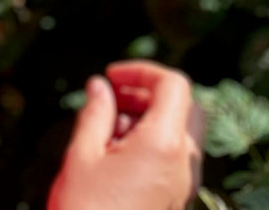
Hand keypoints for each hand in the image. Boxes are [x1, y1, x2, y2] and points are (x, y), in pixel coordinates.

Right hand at [47, 60, 205, 209]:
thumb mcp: (83, 156)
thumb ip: (96, 113)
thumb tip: (100, 87)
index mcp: (164, 145)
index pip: (174, 85)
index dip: (142, 71)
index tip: (111, 76)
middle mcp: (185, 163)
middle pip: (184, 106)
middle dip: (148, 92)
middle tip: (112, 96)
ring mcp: (185, 184)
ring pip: (181, 131)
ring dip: (150, 117)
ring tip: (108, 129)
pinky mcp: (178, 199)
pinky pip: (175, 157)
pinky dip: (153, 141)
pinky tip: (117, 154)